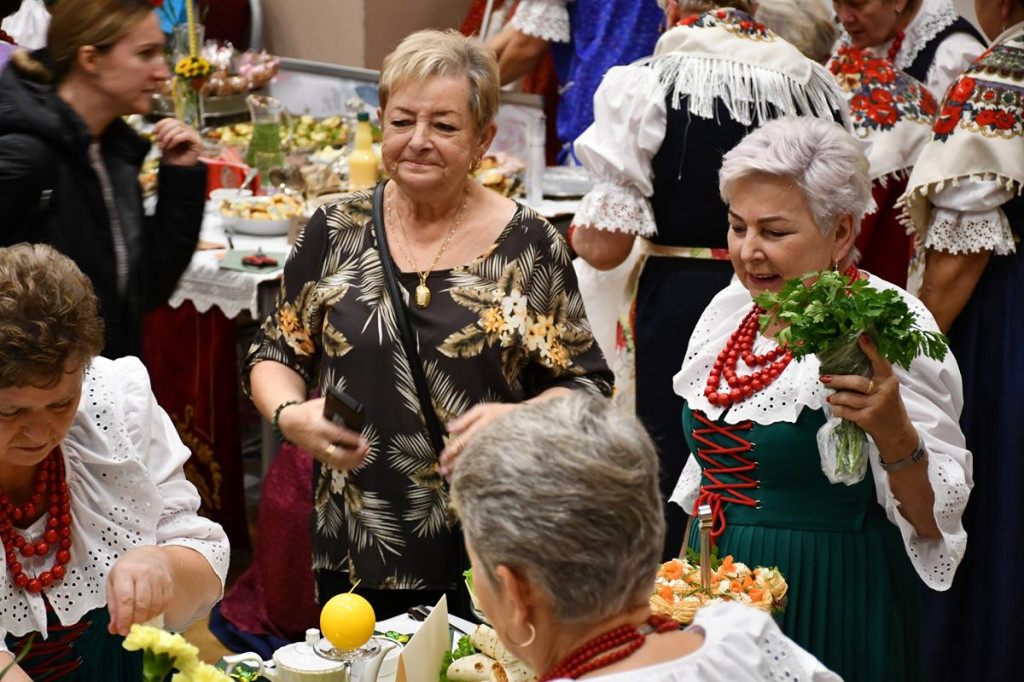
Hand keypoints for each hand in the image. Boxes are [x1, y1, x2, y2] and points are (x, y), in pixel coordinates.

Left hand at [106, 546, 174, 635]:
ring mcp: (158, 576)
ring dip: (146, 618)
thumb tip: (115, 628)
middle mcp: (143, 572)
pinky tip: (149, 613)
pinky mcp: (168, 581)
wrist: (149, 556)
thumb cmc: (127, 572)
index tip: (122, 631)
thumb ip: (113, 607)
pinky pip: (165, 602)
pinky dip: (157, 612)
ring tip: (139, 621)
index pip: (125, 599)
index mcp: (125, 572)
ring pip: (155, 605)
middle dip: (136, 621)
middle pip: (142, 604)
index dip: (124, 618)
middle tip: (130, 629)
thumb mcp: (112, 584)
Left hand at [152, 117, 201, 165]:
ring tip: (163, 146)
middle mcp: (190, 131)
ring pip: (180, 128)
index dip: (162, 123)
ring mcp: (195, 137)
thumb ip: (163, 132)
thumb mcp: (164, 141)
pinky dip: (175, 140)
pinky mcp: (198, 142)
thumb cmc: (171, 157)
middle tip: (157, 140)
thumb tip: (157, 126)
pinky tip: (170, 147)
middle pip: (176, 123)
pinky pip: (185, 135)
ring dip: (168, 137)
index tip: (154, 131)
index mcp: (182, 130)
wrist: (176, 170)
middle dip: (164, 131)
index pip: (173, 120)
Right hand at [278, 397, 369, 469]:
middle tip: (366, 449)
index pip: (338, 435)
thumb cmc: (307, 411)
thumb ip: (333, 405)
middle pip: (338, 454)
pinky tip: (357, 462)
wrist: (289, 423)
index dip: (352, 439)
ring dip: (352, 462)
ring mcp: (318, 452)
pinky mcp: (318, 457)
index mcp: (320, 427)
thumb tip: (349, 406)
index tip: (364, 440)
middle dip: (354, 455)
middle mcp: (319, 442)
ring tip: (365, 456)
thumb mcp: (319, 404)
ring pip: (336, 462)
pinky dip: (346, 465)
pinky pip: (333, 464)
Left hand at [440, 402, 518, 478]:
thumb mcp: (482, 409)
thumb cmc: (501, 413)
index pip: (461, 443)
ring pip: (474, 464)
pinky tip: (466, 479)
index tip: (442, 458)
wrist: (524, 421)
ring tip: (450, 478)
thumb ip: (464, 419)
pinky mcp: (497, 457)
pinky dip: (473, 474)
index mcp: (479, 430)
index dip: (449, 452)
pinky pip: (483, 467)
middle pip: (465, 456)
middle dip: (452, 465)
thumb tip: (448, 428)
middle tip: (442, 471)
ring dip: (461, 472)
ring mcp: (491, 451)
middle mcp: (485, 442)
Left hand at [820, 334, 917, 457]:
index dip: (870, 350)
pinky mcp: (867, 418)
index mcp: (890, 380)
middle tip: (824, 378)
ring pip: (847, 398)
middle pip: (856, 382)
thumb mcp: (887, 390)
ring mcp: (876, 406)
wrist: (897, 434)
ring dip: (835, 397)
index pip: (880, 362)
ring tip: (831, 397)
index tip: (861, 337)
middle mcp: (884, 391)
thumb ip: (874, 378)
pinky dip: (837, 409)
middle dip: (837, 380)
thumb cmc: (888, 407)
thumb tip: (847, 363)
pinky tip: (836, 408)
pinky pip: (845, 411)